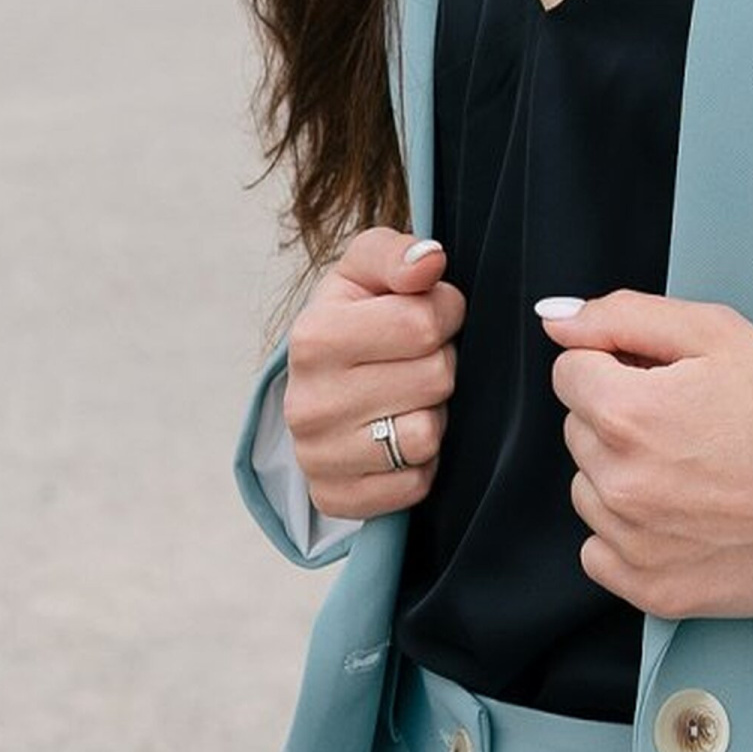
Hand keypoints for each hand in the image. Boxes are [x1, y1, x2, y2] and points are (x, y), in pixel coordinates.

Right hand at [283, 227, 464, 519]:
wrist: (316, 389)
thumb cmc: (353, 319)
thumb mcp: (366, 271)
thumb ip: (397, 253)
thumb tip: (429, 261)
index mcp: (313, 336)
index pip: (424, 322)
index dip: (444, 314)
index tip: (430, 317)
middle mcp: (308, 402)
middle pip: (435, 377)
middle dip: (440, 364)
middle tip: (415, 362)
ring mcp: (318, 457)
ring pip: (427, 435)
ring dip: (433, 415)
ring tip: (408, 398)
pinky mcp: (336, 498)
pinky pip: (415, 483)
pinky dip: (421, 463)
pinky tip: (398, 438)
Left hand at [540, 290, 752, 619]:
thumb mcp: (717, 334)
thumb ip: (623, 316)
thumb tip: (556, 319)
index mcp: (625, 412)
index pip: (570, 373)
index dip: (618, 367)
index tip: (665, 381)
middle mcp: (618, 481)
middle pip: (579, 430)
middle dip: (620, 418)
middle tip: (692, 424)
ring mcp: (632, 541)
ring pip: (589, 490)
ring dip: (623, 476)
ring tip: (695, 472)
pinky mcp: (652, 588)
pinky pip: (599, 552)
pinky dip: (628, 535)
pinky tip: (682, 517)